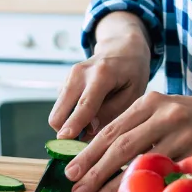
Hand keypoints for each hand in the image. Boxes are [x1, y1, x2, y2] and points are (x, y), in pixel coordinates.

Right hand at [48, 16, 150, 140]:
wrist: (121, 48)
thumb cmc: (131, 72)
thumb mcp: (134, 94)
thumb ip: (113, 113)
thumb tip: (88, 133)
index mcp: (102, 74)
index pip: (85, 104)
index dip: (74, 124)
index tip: (64, 140)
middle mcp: (80, 73)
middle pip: (60, 111)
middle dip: (66, 131)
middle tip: (85, 142)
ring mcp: (69, 77)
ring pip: (57, 112)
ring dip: (69, 125)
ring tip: (91, 126)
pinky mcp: (64, 82)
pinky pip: (61, 108)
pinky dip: (70, 117)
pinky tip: (88, 114)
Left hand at [65, 91, 191, 191]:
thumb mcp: (163, 109)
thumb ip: (136, 126)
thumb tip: (98, 157)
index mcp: (149, 101)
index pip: (111, 130)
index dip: (88, 153)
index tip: (71, 172)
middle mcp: (163, 114)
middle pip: (120, 146)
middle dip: (94, 171)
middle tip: (75, 190)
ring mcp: (182, 132)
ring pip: (139, 162)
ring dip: (113, 185)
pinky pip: (166, 173)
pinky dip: (147, 187)